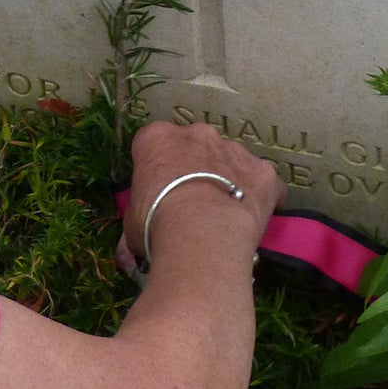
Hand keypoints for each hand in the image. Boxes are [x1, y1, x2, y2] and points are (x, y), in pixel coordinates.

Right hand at [120, 120, 284, 270]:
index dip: (156, 169)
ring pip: (230, 159)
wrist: (202, 232)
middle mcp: (197, 134)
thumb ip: (134, 230)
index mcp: (157, 138)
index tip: (158, 191)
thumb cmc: (156, 224)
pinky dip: (258, 195)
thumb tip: (125, 254)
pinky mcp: (262, 171)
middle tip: (190, 201)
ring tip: (222, 212)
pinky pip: (261, 180)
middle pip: (195, 145)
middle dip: (194, 167)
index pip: (152, 144)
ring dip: (227, 178)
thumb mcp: (133, 227)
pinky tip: (251, 218)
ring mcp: (234, 149)